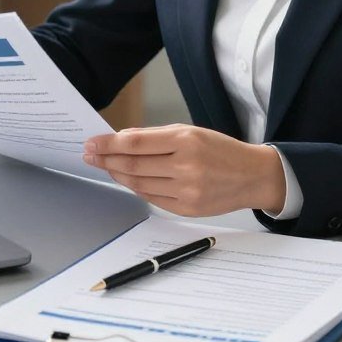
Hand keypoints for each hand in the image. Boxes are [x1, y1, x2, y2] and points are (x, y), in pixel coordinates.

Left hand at [82, 124, 285, 216]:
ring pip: (139, 184)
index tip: (92, 143)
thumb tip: (121, 139)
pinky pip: (152, 198)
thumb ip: (155, 137)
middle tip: (90, 155)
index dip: (108, 144)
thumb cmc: (219, 149)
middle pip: (133, 165)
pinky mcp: (187, 209)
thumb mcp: (190, 131)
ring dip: (117, 174)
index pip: (135, 143)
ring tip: (105, 166)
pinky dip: (136, 188)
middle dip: (106, 160)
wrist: (252, 176)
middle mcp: (186, 166)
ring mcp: (187, 191)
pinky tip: (127, 179)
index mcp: (186, 140)